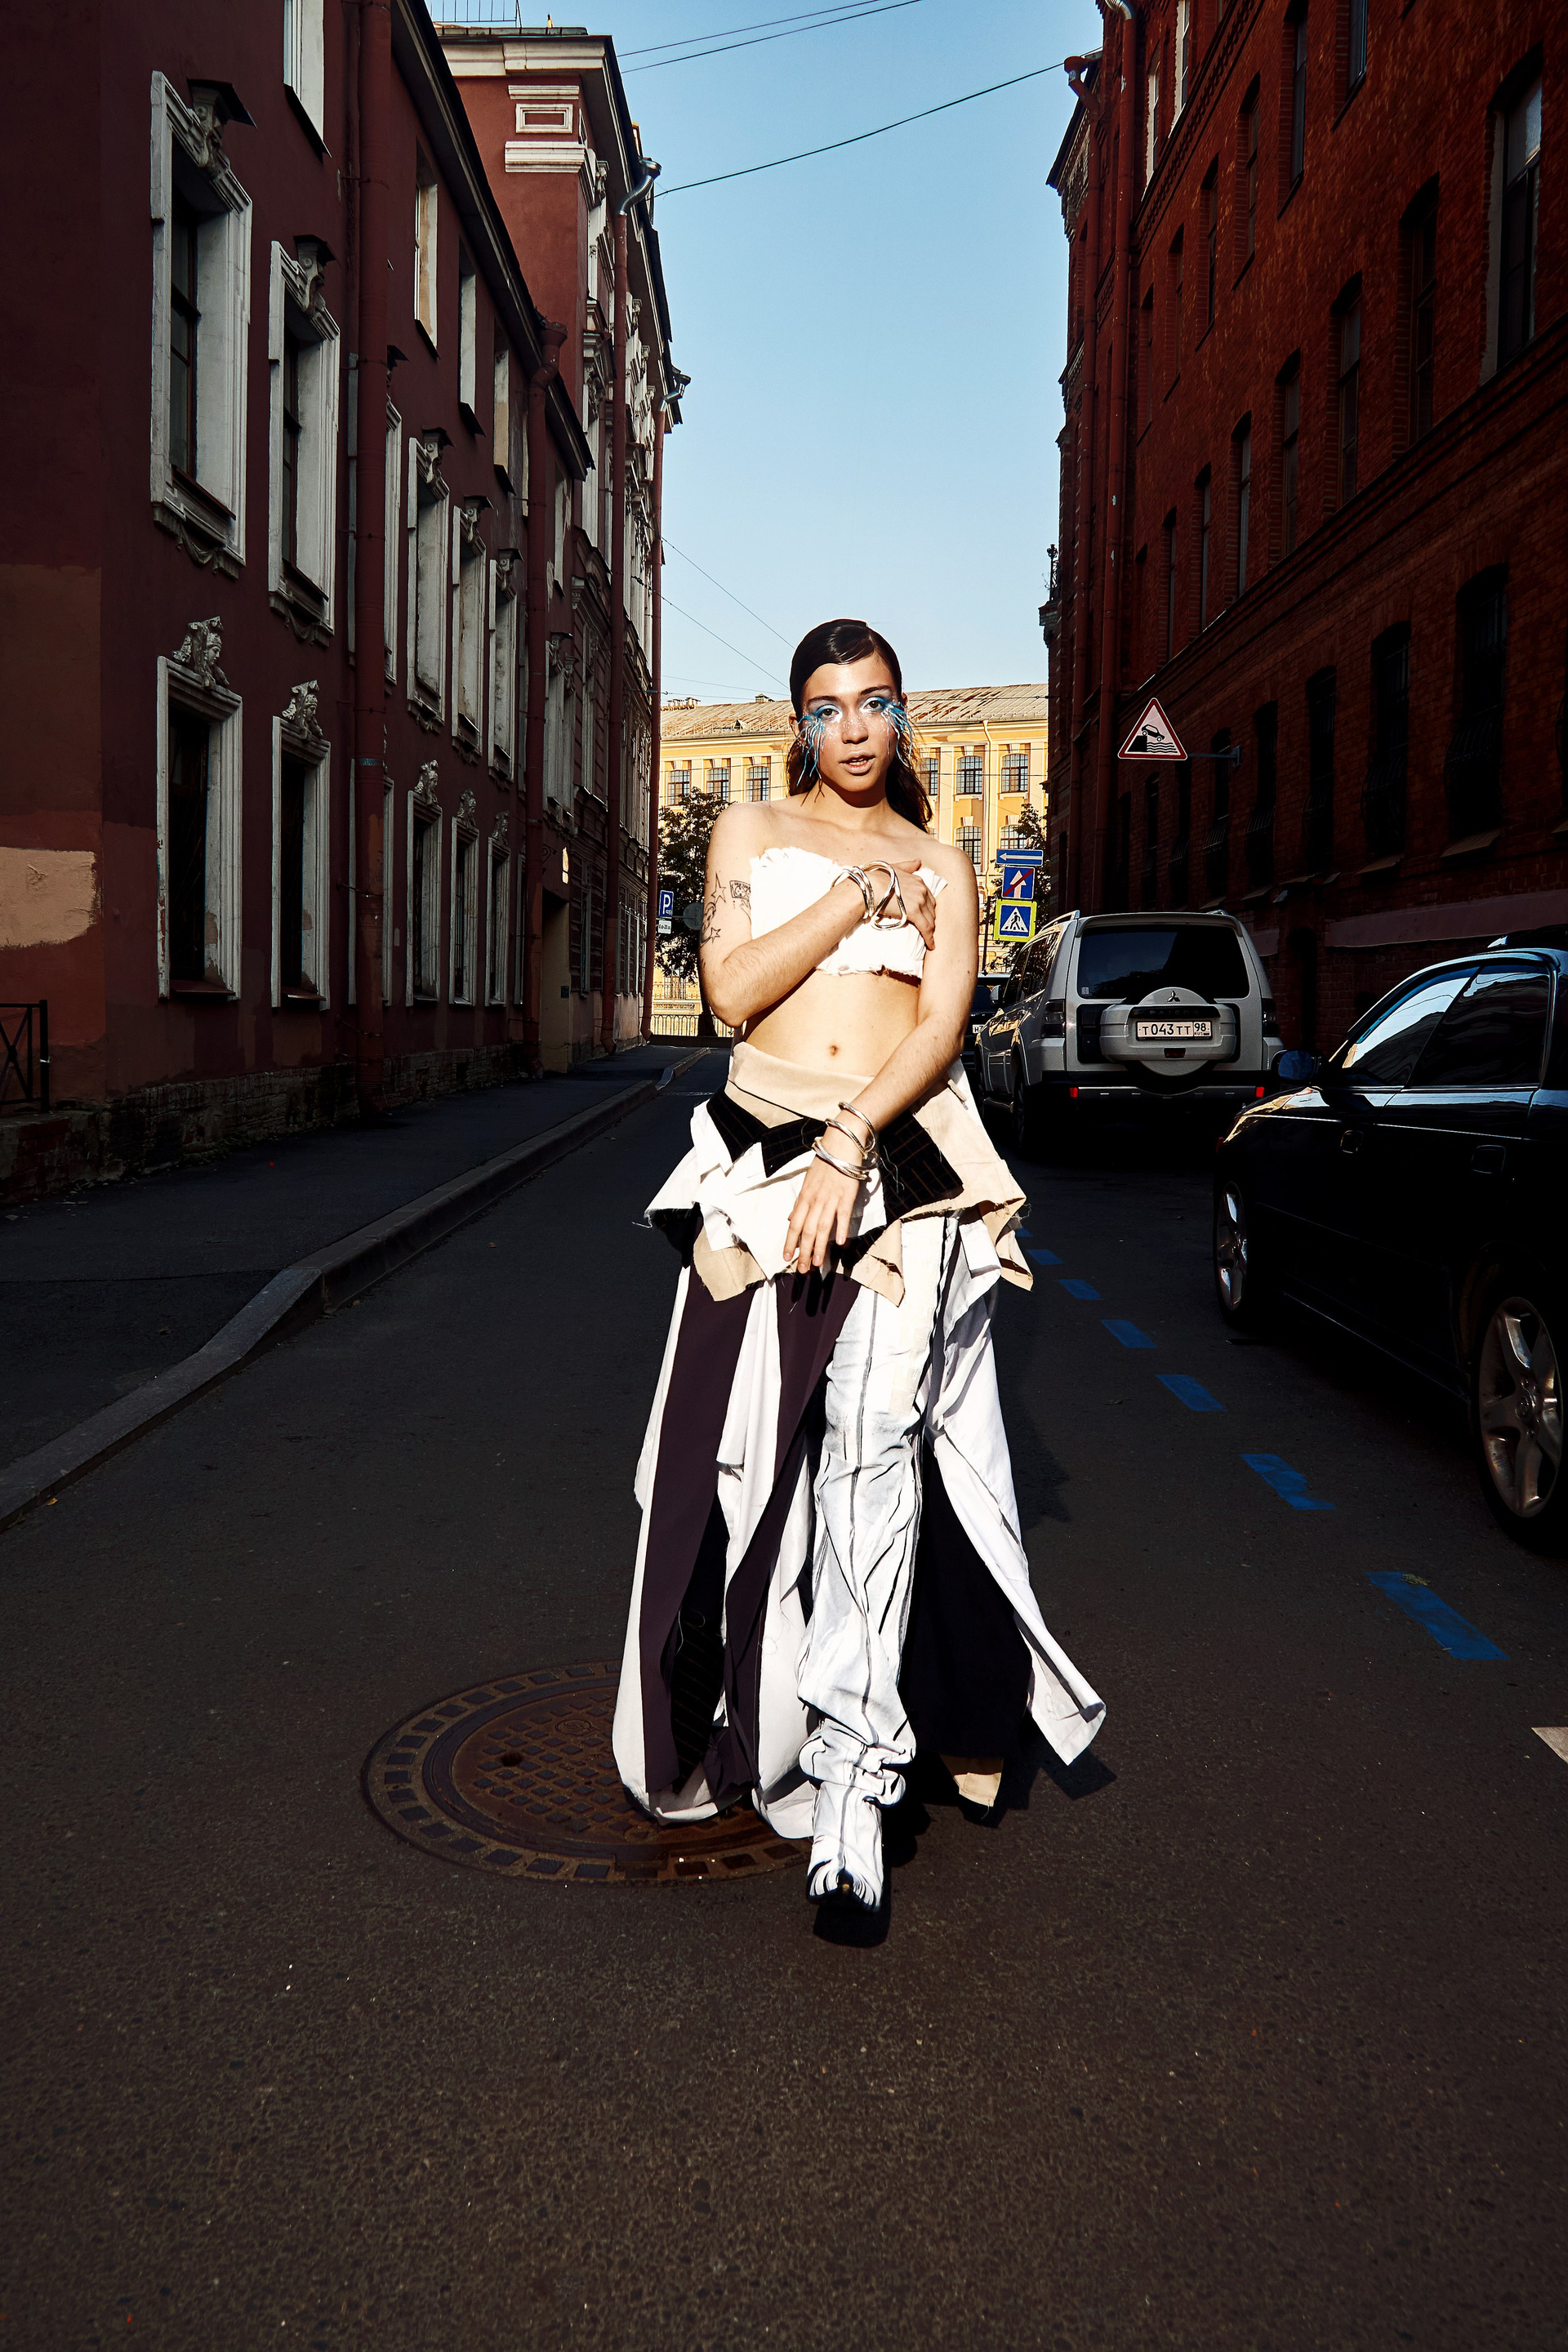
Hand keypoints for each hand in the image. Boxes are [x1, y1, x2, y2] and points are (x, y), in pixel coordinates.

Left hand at [783, 1155, 861, 1274]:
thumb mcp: (807, 1181)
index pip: (794, 1224)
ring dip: (820, 1247)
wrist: (841, 1145)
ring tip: (818, 1264)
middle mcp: (815, 1200)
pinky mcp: (847, 1196)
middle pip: (807, 1231)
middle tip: (802, 1269)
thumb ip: (800, 1202)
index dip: (789, 1242)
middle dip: (804, 1252)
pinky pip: (843, 1216)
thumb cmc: (824, 1163)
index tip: (786, 1258)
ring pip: (823, 1227)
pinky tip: (841, 1243)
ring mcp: (831, 1199)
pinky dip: (841, 1229)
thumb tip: (790, 1218)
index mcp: (804, 1197)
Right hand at [862, 859, 936, 949]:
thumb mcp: (895, 868)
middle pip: (931, 909)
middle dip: (930, 919)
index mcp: (918, 881)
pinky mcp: (914, 913)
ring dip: (931, 930)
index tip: (926, 916)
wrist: (869, 887)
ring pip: (930, 920)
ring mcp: (919, 901)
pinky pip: (925, 928)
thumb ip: (908, 866)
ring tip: (929, 939)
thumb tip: (918, 861)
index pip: (929, 897)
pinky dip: (929, 937)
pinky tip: (931, 945)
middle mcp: (922, 890)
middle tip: (927, 929)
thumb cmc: (877, 878)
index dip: (928, 908)